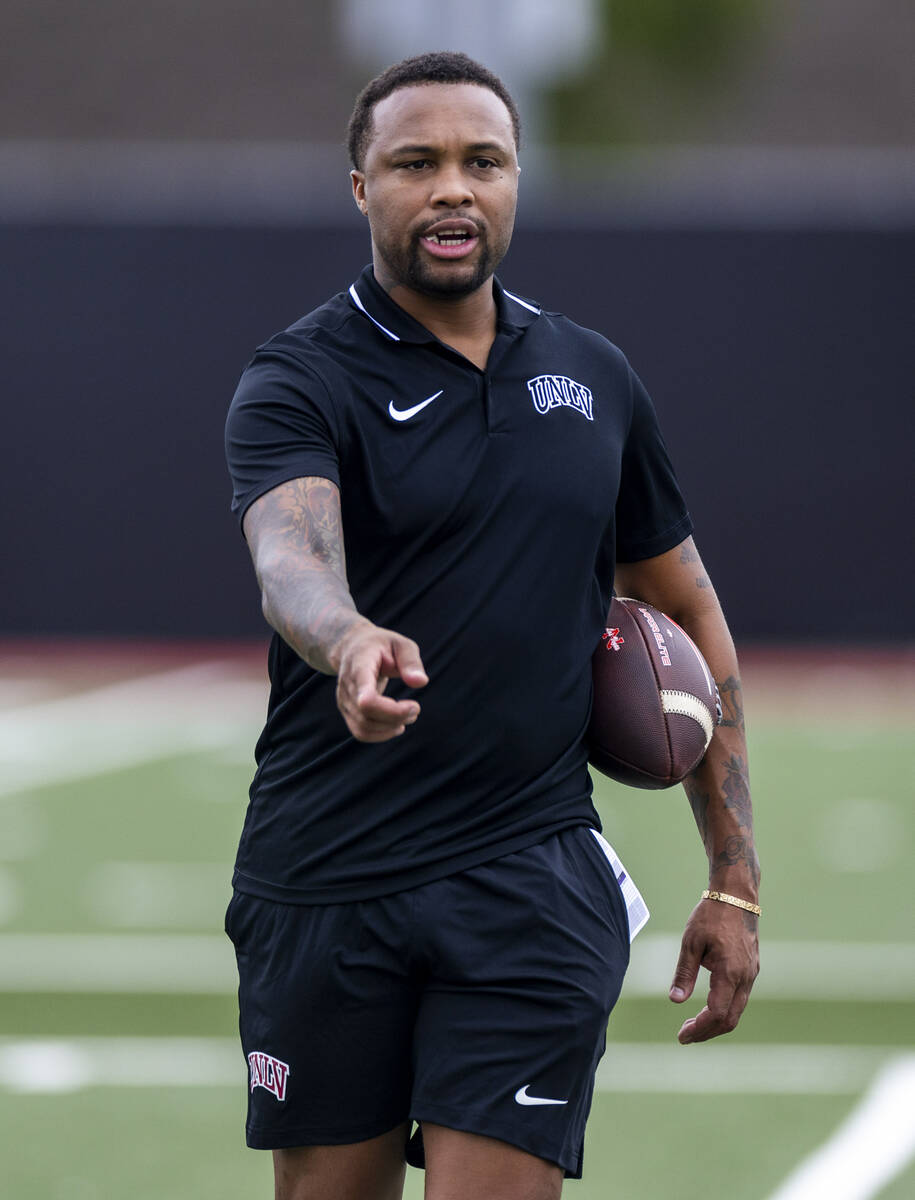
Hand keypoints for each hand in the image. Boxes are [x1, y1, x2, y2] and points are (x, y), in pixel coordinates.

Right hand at [334, 621, 428, 741]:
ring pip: (364, 728)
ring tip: (409, 716)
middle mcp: (347, 686)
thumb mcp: (400, 644)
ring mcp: (344, 700)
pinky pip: (361, 733)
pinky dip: (381, 734)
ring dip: (390, 728)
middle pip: (368, 716)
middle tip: (416, 709)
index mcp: (359, 667)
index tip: (414, 705)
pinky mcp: (347, 711)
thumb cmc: (380, 644)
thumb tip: (421, 682)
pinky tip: (396, 725)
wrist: (351, 646)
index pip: (366, 699)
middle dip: (397, 718)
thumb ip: (411, 662)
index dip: (390, 710)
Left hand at [669, 897, 758, 1043]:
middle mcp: (745, 977)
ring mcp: (751, 974)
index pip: (717, 1014)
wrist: (736, 896)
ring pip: (737, 1010)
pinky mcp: (751, 969)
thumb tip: (676, 1000)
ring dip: (716, 1022)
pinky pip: (740, 998)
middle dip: (707, 1032)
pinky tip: (708, 1007)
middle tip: (684, 1035)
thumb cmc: (711, 915)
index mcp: (730, 973)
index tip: (682, 1035)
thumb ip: (685, 973)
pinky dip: (725, 1009)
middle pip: (730, 1019)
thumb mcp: (691, 942)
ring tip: (693, 1024)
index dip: (700, 1029)